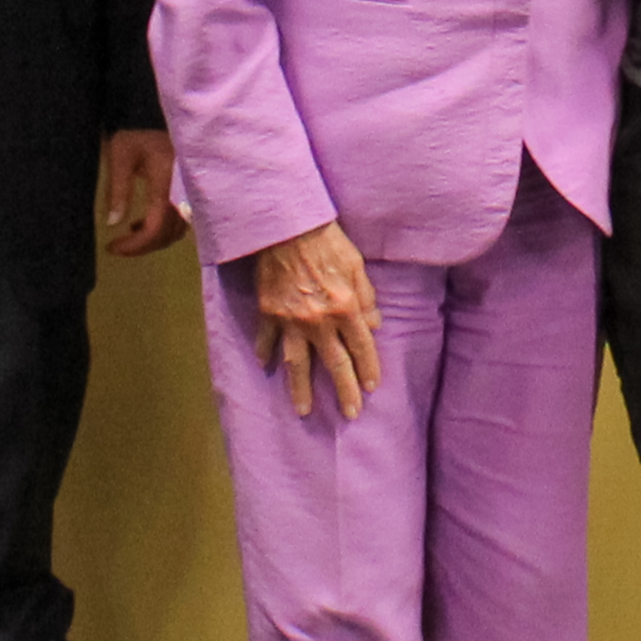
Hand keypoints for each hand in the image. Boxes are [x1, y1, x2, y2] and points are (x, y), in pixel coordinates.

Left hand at [98, 128, 186, 258]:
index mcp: (167, 183)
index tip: (112, 247)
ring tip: (130, 232)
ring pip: (176, 231)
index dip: (135, 244)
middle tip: (117, 246)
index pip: (155, 227)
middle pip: (167, 234)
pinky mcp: (191, 192)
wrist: (155, 116)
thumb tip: (113, 223)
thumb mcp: (121, 155)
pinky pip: (181, 221)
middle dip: (142, 245)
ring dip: (153, 238)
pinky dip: (163, 229)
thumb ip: (118, 189)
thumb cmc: (137, 134)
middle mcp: (184, 192)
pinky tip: (143, 221)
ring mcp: (191, 193)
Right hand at [248, 222, 382, 419]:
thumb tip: (375, 325)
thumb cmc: (327, 241)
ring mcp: (291, 320)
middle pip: (335, 364)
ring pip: (297, 363)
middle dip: (344, 391)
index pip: (361, 346)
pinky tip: (265, 366)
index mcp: (345, 308)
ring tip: (303, 410)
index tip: (371, 387)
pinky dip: (265, 352)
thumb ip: (367, 297)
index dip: (368, 368)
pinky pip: (267, 339)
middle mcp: (320, 320)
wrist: (288, 226)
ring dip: (301, 389)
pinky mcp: (268, 312)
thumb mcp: (357, 265)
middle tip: (350, 414)